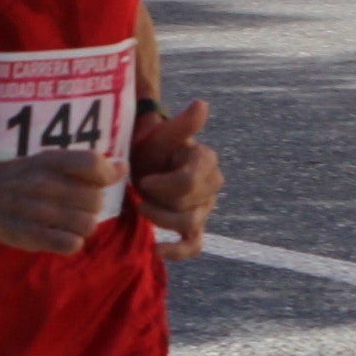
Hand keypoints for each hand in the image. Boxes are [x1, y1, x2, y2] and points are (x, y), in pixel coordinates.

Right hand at [0, 150, 121, 254]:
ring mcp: (36, 211)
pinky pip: (71, 244)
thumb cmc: (20, 177)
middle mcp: (44, 184)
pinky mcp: (29, 236)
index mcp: (51, 161)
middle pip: (96, 200)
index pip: (94, 165)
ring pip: (88, 224)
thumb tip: (124, 168)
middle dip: (92, 206)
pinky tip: (60, 236)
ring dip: (83, 226)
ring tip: (68, 222)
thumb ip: (85, 166)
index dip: (107, 175)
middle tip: (76, 206)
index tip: (101, 182)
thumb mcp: (49, 161)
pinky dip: (71, 242)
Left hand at [129, 98, 221, 258]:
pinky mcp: (195, 224)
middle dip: (161, 201)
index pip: (189, 183)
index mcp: (206, 160)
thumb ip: (182, 124)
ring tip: (143, 208)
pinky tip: (158, 250)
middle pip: (188, 206)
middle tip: (142, 188)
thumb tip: (202, 104)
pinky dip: (178, 251)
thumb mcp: (161, 134)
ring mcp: (205, 206)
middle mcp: (212, 184)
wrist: (143, 159)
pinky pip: (194, 244)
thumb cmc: (150, 145)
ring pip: (189, 224)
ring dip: (162, 220)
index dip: (163, 186)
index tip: (144, 179)